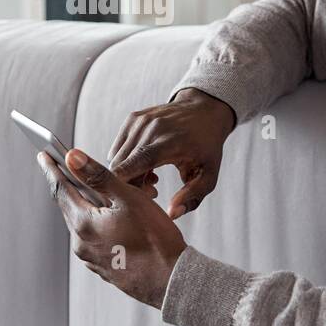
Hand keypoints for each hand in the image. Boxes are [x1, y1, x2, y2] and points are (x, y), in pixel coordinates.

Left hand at [38, 148, 186, 309]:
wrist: (171, 279)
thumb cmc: (155, 239)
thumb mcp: (128, 198)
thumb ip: (98, 176)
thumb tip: (72, 157)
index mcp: (84, 223)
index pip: (60, 189)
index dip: (51, 169)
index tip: (44, 155)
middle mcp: (82, 243)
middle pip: (70, 206)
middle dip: (72, 185)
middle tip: (69, 168)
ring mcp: (91, 257)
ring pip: (83, 222)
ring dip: (89, 205)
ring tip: (105, 193)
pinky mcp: (103, 266)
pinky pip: (94, 238)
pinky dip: (99, 223)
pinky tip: (115, 218)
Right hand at [107, 88, 235, 218]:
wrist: (204, 110)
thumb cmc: (207, 147)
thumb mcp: (209, 175)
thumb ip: (192, 197)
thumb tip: (170, 214)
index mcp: (169, 143)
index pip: (134, 164)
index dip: (126, 185)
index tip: (139, 199)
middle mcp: (151, 128)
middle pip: (121, 165)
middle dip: (129, 184)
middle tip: (153, 190)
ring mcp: (140, 121)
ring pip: (116, 158)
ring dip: (127, 173)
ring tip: (151, 177)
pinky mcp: (132, 119)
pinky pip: (118, 148)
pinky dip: (126, 161)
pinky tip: (145, 164)